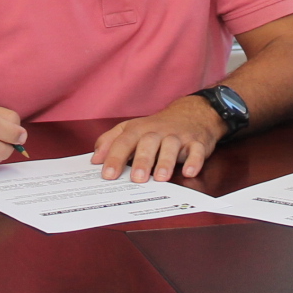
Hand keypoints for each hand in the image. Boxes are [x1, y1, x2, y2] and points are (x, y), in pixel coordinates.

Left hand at [92, 96, 225, 181]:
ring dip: (166, 162)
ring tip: (161, 178)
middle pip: (148, 143)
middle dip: (142, 160)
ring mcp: (178, 136)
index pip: (124, 141)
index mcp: (139, 129)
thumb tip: (95, 159)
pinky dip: (194, 161)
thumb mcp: (132, 128)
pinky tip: (189, 171)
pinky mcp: (197, 142)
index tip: (107, 175)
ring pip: (171, 146)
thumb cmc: (157, 127)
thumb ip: (111, 141)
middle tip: (137, 179)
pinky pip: (197, 150)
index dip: (115, 157)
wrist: (192, 113)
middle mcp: (158, 131)